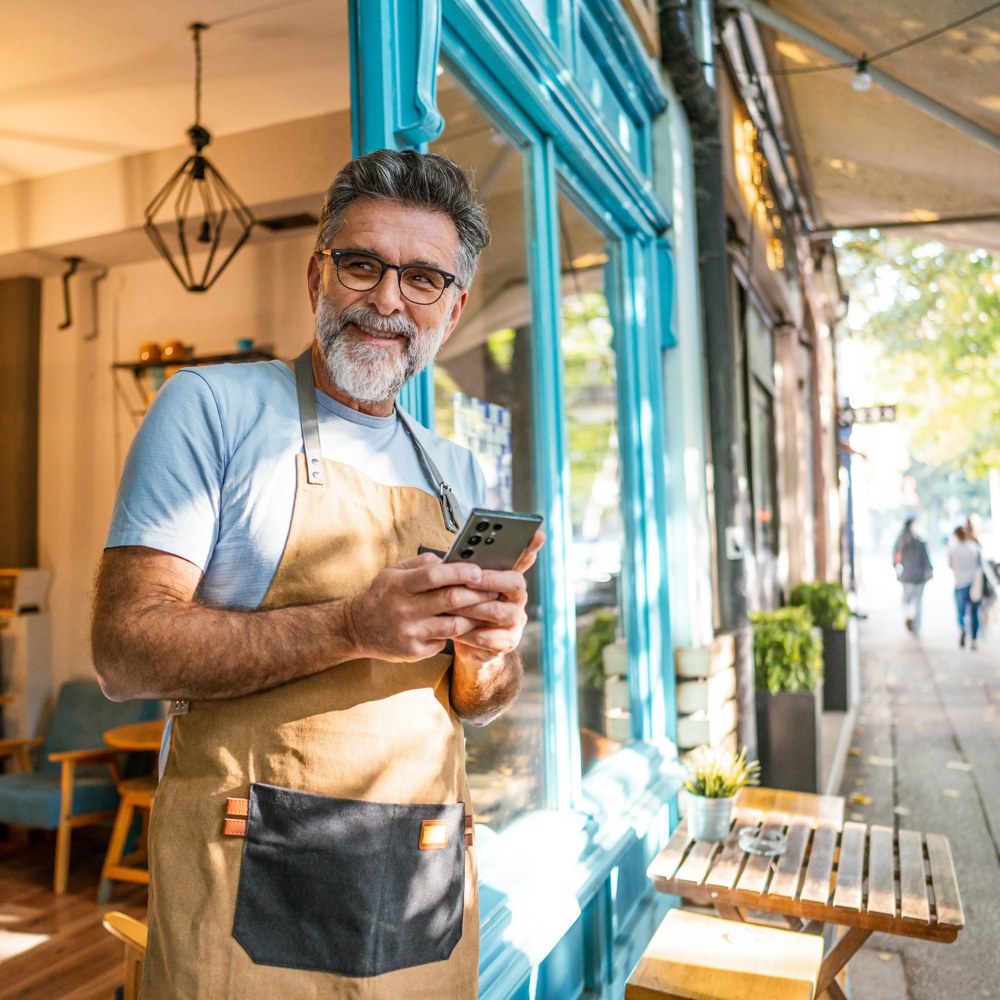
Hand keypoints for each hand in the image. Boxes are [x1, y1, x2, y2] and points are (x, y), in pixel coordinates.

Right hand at [343, 552, 498, 661]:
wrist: (356, 628)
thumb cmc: (382, 595)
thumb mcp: (393, 572)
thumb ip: (422, 563)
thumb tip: (451, 559)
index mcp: (399, 585)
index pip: (435, 576)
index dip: (460, 572)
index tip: (479, 571)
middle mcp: (404, 609)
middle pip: (450, 600)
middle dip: (477, 594)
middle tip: (494, 590)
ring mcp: (410, 633)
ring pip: (454, 625)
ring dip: (474, 616)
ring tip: (486, 609)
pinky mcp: (414, 651)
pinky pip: (444, 642)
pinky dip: (457, 633)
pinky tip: (467, 627)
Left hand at [451, 528, 545, 664]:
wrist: (468, 644)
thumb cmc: (465, 608)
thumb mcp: (465, 587)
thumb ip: (467, 571)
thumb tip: (456, 554)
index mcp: (509, 579)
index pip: (525, 559)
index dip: (532, 547)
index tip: (537, 534)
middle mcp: (518, 597)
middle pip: (514, 582)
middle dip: (490, 580)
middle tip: (469, 579)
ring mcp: (516, 620)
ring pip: (499, 611)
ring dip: (474, 608)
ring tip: (453, 606)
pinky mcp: (508, 641)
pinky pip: (490, 637)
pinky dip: (471, 633)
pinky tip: (456, 630)